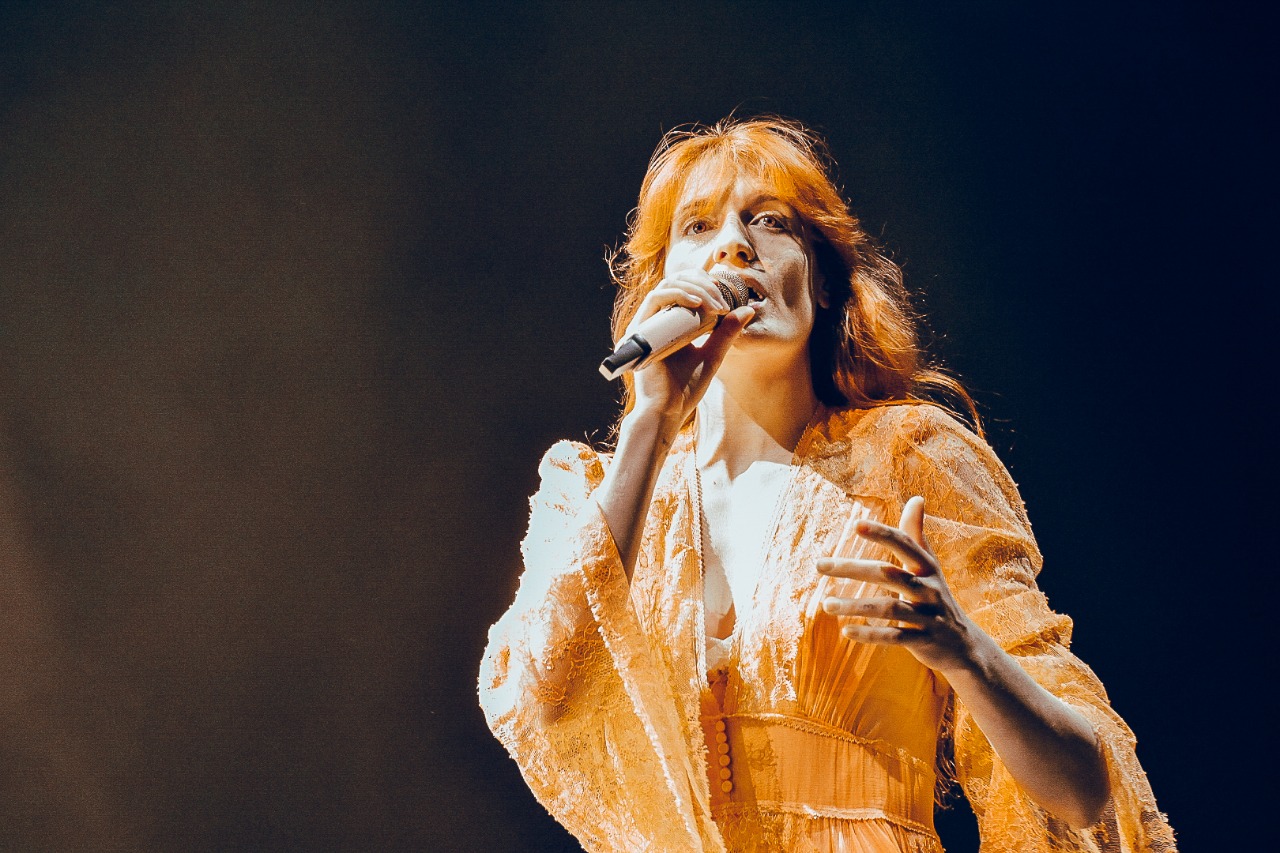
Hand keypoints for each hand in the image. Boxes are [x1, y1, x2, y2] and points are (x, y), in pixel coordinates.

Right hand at [625, 270, 754, 424]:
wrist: (669, 411)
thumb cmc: (686, 388)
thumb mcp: (712, 355)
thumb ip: (726, 333)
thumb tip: (748, 309)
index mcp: (670, 324)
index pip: (684, 289)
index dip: (705, 283)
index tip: (726, 295)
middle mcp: (656, 320)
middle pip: (676, 281)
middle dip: (703, 283)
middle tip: (723, 299)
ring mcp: (646, 324)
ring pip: (667, 286)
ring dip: (695, 289)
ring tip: (715, 304)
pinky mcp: (639, 330)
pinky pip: (655, 299)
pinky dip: (678, 295)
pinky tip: (697, 302)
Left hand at [816, 496, 980, 676]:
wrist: (964, 644)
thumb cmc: (936, 597)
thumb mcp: (929, 566)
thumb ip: (916, 534)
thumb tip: (916, 497)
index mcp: (927, 567)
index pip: (904, 544)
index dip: (882, 533)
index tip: (856, 525)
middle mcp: (929, 589)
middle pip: (889, 574)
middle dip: (853, 568)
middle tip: (819, 565)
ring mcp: (928, 616)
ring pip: (889, 608)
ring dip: (855, 606)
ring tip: (826, 604)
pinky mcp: (923, 641)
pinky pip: (895, 637)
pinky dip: (870, 635)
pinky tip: (846, 631)